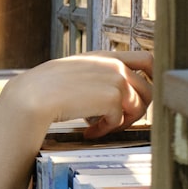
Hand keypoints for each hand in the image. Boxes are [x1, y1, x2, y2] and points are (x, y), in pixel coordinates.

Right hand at [2, 50, 152, 139]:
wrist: (32, 96)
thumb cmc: (43, 88)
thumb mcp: (73, 72)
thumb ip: (96, 76)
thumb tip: (113, 95)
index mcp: (103, 56)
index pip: (147, 59)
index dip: (154, 77)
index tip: (147, 93)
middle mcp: (114, 65)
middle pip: (148, 89)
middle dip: (137, 110)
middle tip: (117, 121)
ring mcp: (116, 81)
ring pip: (138, 108)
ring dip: (120, 123)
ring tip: (98, 128)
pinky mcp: (113, 99)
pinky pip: (119, 121)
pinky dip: (105, 130)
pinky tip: (88, 132)